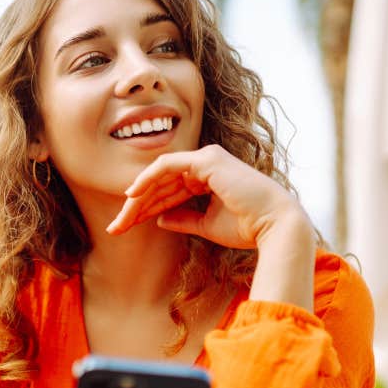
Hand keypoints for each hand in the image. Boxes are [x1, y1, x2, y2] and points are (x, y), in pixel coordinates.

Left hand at [106, 144, 309, 248]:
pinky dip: (147, 179)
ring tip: (120, 220)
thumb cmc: (246, 226)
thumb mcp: (206, 225)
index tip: (126, 227)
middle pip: (160, 185)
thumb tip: (159, 219)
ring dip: (137, 199)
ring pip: (159, 177)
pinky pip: (166, 166)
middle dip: (135, 207)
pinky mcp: (205, 160)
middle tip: (115, 228)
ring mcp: (205, 159)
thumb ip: (182, 219)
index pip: (167, 192)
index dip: (145, 209)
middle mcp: (205, 165)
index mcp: (206, 178)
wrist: (272, 226)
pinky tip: (131, 195)